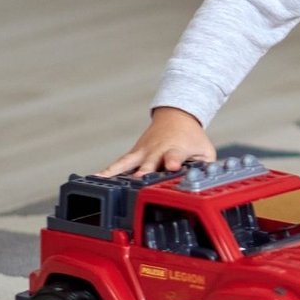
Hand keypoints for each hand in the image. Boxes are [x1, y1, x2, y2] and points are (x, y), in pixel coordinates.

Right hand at [100, 107, 214, 176]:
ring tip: (103, 182)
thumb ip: (204, 167)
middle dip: (143, 172)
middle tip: (137, 181)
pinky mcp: (134, 154)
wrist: (176, 117)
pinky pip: (119, 164)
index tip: (172, 166)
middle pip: (149, 163)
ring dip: (117, 173)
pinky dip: (107, 171)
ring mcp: (143, 152)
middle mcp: (157, 150)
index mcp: (176, 149)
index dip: (173, 161)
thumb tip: (202, 182)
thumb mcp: (205, 151)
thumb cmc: (191, 138)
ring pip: (128, 163)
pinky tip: (95, 179)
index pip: (174, 156)